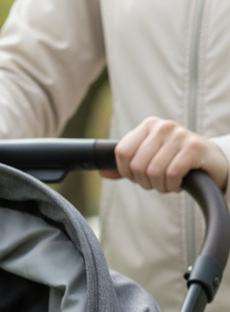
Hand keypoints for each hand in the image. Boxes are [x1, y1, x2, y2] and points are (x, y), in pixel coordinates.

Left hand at [105, 117, 228, 192]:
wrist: (209, 162)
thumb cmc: (175, 161)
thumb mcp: (149, 160)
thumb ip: (125, 166)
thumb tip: (101, 172)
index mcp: (148, 126)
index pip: (121, 152)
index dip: (126, 172)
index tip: (138, 176)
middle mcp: (163, 126)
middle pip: (136, 165)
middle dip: (145, 182)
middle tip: (158, 181)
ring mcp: (179, 135)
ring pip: (153, 172)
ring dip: (160, 185)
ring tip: (169, 181)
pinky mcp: (194, 147)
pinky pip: (171, 174)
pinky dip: (172, 185)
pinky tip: (179, 182)